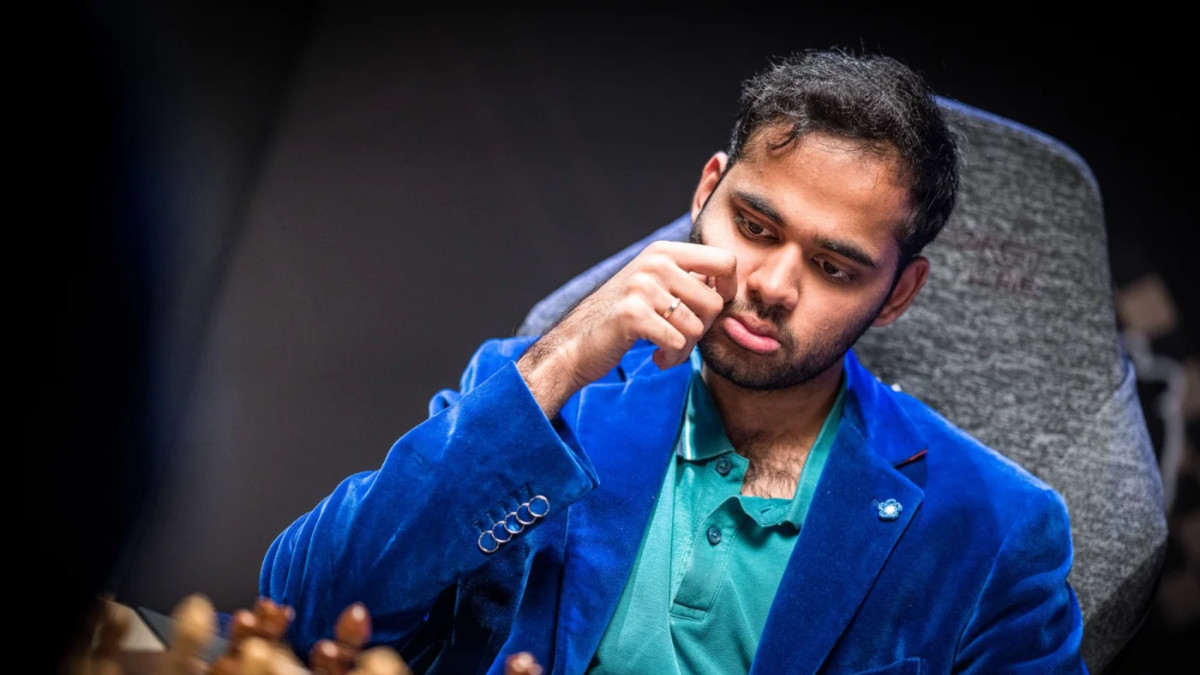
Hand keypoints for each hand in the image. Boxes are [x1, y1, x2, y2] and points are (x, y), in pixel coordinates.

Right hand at [517, 240, 735, 416]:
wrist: (576, 344)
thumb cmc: (622, 320)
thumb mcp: (654, 287)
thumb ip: (688, 281)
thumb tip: (728, 289)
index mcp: (664, 251)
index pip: (726, 261)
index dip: (728, 290)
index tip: (709, 310)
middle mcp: (654, 262)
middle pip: (714, 303)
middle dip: (702, 330)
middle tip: (680, 339)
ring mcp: (642, 286)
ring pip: (697, 328)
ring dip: (685, 350)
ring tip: (666, 351)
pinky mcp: (633, 314)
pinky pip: (677, 343)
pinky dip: (671, 359)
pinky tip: (657, 359)